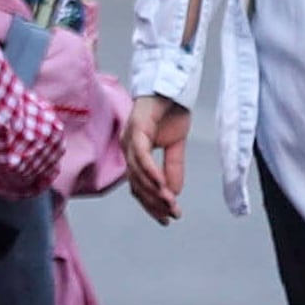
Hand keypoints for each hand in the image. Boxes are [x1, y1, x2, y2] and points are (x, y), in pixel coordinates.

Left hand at [123, 94, 191, 225]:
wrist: (173, 85)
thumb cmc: (171, 112)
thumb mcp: (175, 146)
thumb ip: (172, 168)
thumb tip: (173, 193)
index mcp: (135, 154)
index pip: (139, 187)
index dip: (152, 204)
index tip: (167, 219)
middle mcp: (128, 149)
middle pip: (137, 184)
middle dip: (155, 203)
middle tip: (172, 216)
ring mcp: (130, 139)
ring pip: (138, 174)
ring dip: (154, 191)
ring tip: (171, 204)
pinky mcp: (136, 129)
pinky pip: (142, 156)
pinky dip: (151, 173)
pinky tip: (162, 186)